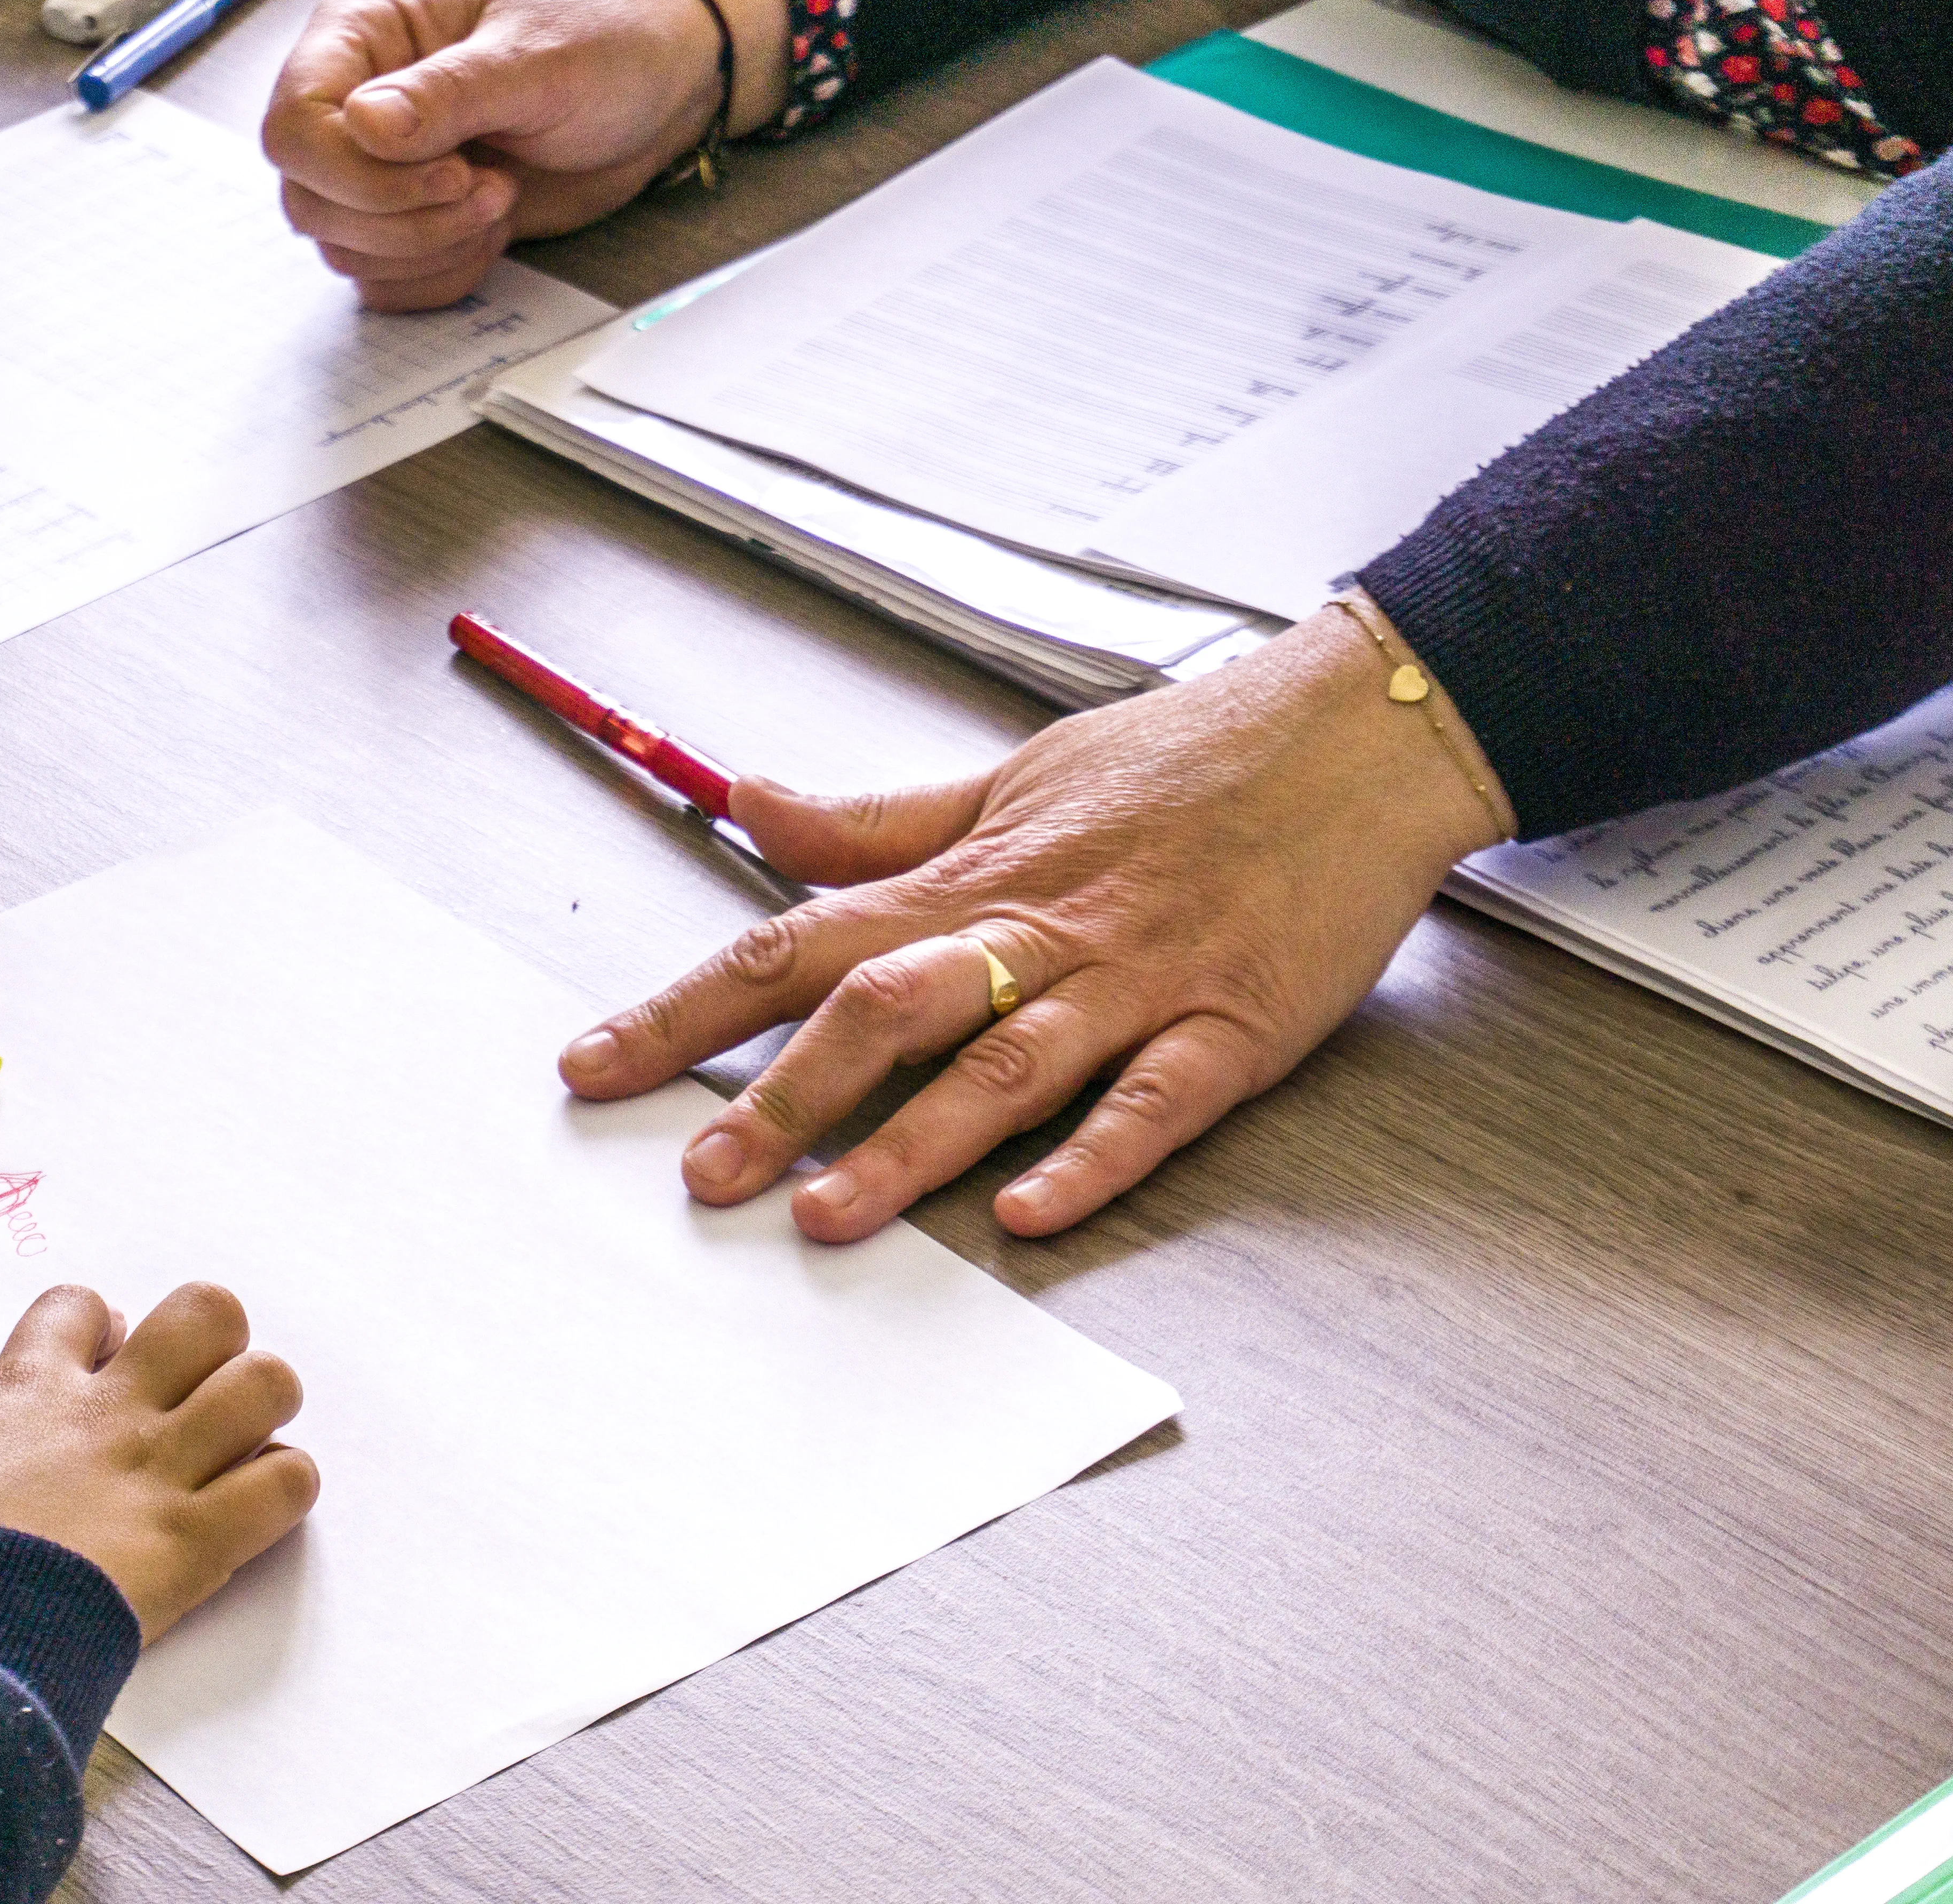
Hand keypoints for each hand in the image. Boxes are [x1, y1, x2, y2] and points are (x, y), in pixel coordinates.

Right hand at [0, 1282, 318, 1641]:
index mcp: (27, 1389)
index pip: (84, 1306)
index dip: (101, 1327)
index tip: (102, 1360)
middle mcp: (106, 1415)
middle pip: (205, 1315)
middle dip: (211, 1341)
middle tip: (195, 1388)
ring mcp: (156, 1472)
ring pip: (264, 1385)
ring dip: (261, 1405)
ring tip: (241, 1439)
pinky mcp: (194, 1543)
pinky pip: (284, 1484)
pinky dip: (283, 1488)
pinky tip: (254, 1507)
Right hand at [261, 0, 788, 310]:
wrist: (658, 85)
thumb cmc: (600, 42)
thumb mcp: (535, 58)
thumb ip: (447, 93)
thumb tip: (362, 125)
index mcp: (361, 34)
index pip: (292, 124)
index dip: (357, 171)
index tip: (454, 170)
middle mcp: (353, 102)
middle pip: (308, 198)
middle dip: (401, 219)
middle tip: (488, 188)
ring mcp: (379, 168)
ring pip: (342, 248)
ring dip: (426, 247)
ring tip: (500, 198)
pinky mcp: (412, 221)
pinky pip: (384, 282)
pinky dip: (439, 275)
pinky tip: (493, 231)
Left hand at [559, 606, 1510, 1241]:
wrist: (1354, 735)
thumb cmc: (1183, 758)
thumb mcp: (1010, 774)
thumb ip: (878, 819)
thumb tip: (751, 803)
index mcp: (976, 875)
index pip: (799, 939)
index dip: (691, 1008)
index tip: (598, 1064)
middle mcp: (1041, 932)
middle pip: (886, 1011)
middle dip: (784, 1096)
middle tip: (701, 1173)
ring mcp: (1138, 984)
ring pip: (1004, 1068)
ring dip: (911, 1147)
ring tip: (828, 1216)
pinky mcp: (1232, 1029)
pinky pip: (1152, 1102)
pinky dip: (1090, 1158)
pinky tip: (1027, 1213)